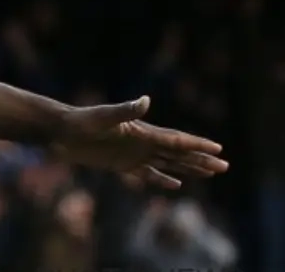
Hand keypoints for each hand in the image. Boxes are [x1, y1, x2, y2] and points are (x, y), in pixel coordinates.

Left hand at [50, 96, 227, 188]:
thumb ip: (125, 110)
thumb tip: (146, 100)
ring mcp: (132, 154)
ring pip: (168, 163)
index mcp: (142, 132)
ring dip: (188, 168)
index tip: (218, 148)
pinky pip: (147, 174)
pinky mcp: (120, 165)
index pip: (176, 139)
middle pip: (178, 153)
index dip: (197, 144)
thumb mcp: (103, 116)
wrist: (60, 130)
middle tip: (224, 165)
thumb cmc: (80, 121)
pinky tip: (176, 184)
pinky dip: (162, 179)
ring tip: (209, 173)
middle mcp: (141, 142)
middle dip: (201, 159)